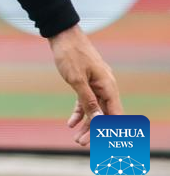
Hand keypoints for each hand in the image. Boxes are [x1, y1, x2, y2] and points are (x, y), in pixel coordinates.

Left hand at [49, 25, 122, 146]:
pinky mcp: (86, 80)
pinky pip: (86, 100)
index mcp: (108, 86)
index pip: (113, 116)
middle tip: (81, 143)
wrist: (61, 31)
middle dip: (94, 131)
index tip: (100, 144)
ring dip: (86, 123)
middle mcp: (105, 86)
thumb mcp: (76, 79)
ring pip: (94, 109)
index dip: (108, 131)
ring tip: (76, 137)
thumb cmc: (70, 52)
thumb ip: (88, 101)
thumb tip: (99, 121)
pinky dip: (79, 111)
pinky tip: (71, 122)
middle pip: (104, 114)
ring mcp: (96, 83)